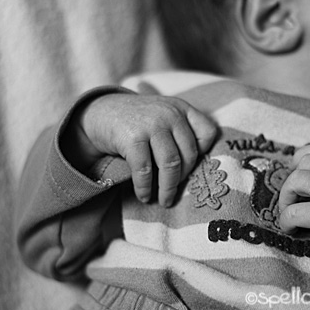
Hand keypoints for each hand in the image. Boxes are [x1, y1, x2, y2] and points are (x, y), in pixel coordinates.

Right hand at [79, 93, 216, 206]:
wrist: (102, 112)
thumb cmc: (138, 121)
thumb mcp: (164, 116)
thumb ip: (180, 132)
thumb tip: (194, 171)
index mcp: (182, 108)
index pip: (207, 132)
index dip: (203, 154)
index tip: (191, 168)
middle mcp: (170, 114)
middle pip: (189, 154)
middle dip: (183, 178)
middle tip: (174, 192)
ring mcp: (151, 124)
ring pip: (170, 164)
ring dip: (168, 188)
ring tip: (164, 201)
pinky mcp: (132, 137)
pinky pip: (145, 169)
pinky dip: (145, 187)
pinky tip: (144, 195)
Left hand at [277, 143, 309, 265]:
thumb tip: (302, 169)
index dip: (300, 161)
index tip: (297, 174)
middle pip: (302, 164)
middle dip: (292, 182)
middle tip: (293, 200)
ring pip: (294, 182)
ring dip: (286, 199)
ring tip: (290, 212)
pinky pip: (293, 212)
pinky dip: (285, 221)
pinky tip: (290, 228)